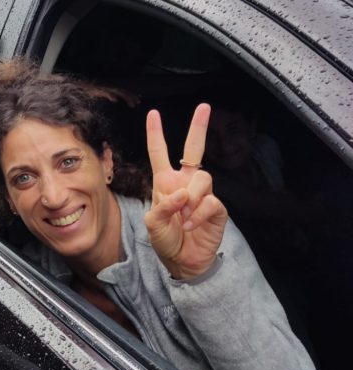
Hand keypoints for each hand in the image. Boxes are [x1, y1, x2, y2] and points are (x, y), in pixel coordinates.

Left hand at [144, 104, 227, 280]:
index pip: (160, 153)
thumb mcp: (153, 224)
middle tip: (204, 106)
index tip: (153, 114)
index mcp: (165, 182)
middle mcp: (185, 183)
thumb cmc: (165, 240)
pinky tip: (191, 226)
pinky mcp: (217, 209)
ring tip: (184, 216)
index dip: (156, 134)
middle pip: (194, 149)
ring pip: (203, 178)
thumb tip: (182, 194)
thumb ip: (163, 207)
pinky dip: (199, 214)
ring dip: (192, 197)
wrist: (183, 262)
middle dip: (198, 127)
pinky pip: (211, 202)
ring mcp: (202, 194)